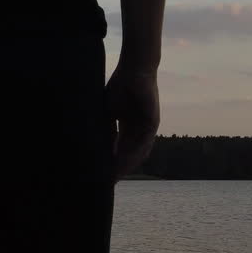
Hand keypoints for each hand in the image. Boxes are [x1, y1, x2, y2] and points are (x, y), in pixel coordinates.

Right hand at [105, 65, 159, 180]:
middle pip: (129, 155)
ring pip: (137, 153)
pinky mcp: (153, 123)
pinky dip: (132, 154)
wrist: (135, 69)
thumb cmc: (120, 87)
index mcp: (130, 128)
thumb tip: (98, 149)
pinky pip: (143, 143)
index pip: (120, 150)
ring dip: (126, 166)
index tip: (101, 175)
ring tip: (114, 177)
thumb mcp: (108, 113)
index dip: (111, 163)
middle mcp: (141, 131)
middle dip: (119, 169)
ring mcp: (148, 128)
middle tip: (107, 183)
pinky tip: (122, 163)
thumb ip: (106, 130)